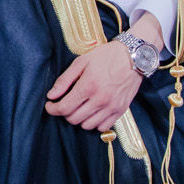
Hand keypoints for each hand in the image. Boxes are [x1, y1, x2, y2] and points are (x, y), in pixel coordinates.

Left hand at [45, 13, 160, 131]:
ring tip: (78, 107)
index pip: (64, 108)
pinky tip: (91, 112)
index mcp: (89, 86)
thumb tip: (51, 95)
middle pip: (74, 119)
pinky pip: (102, 127)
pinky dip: (94, 123)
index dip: (52, 109)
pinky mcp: (120, 110)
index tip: (50, 105)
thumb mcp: (81, 62)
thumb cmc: (106, 57)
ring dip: (78, 118)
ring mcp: (111, 107)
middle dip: (64, 113)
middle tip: (64, 104)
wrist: (134, 57)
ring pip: (87, 125)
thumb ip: (64, 80)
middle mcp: (100, 99)